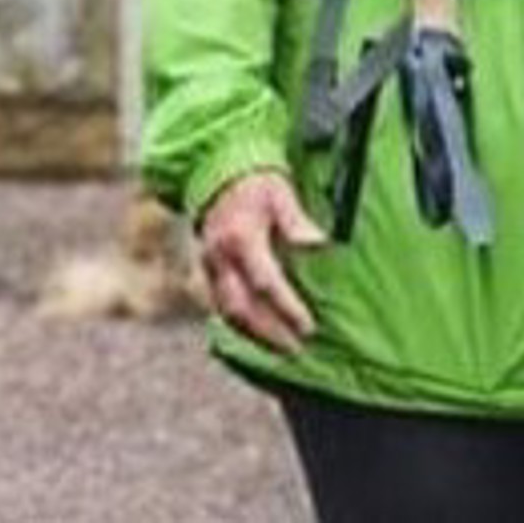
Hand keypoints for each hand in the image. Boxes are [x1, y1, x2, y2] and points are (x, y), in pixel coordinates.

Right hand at [199, 171, 326, 355]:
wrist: (219, 173)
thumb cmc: (257, 183)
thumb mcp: (281, 194)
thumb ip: (297, 222)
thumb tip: (318, 245)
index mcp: (240, 239)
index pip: (265, 283)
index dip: (287, 307)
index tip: (308, 325)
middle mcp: (219, 258)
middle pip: (241, 308)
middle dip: (269, 333)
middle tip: (296, 349)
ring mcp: (208, 267)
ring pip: (227, 313)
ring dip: (254, 335)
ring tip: (282, 349)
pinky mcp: (205, 272)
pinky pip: (220, 307)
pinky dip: (240, 325)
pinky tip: (260, 335)